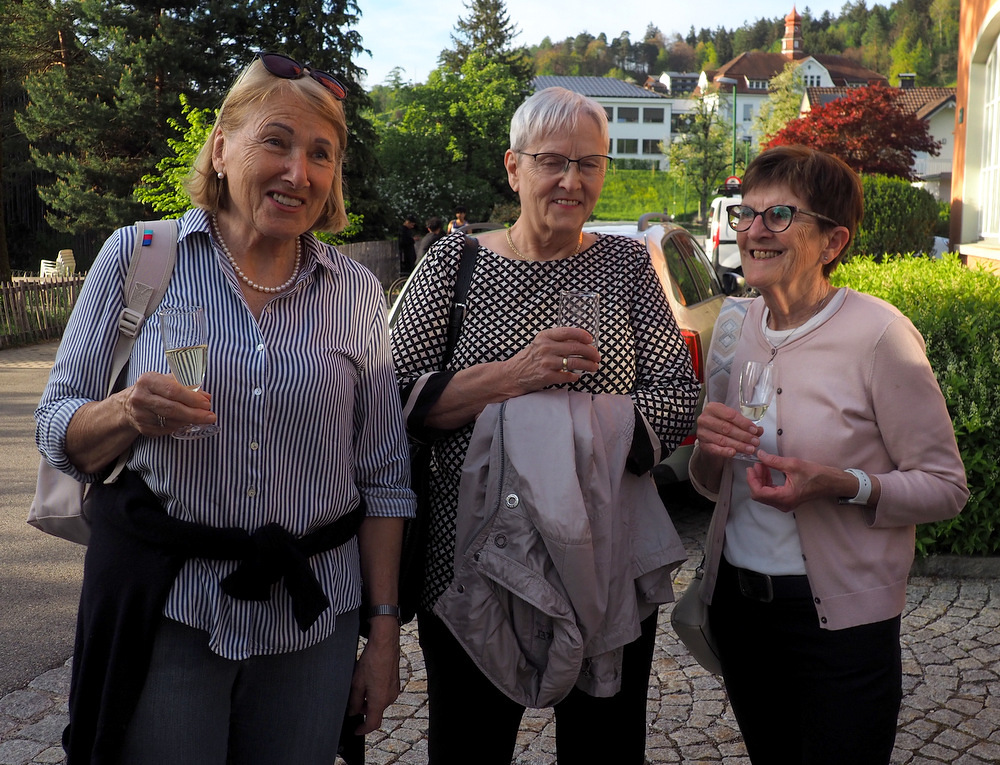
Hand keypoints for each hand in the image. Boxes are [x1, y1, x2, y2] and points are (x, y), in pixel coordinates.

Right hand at [120, 371, 215, 435]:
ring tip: (203, 419)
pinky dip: (180, 426)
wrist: (128, 404)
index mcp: (148, 381)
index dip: (192, 398)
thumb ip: (187, 386)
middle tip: (210, 416)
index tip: (207, 403)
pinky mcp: (143, 428)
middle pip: (173, 408)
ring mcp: (140, 414)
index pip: (173, 390)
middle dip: (195, 414)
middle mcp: (141, 397)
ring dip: (190, 421)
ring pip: (171, 421)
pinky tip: (187, 423)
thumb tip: (206, 396)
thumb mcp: (167, 380)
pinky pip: (166, 429)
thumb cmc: (153, 389)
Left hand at [347, 619, 400, 734]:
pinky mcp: (395, 682)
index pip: (373, 724)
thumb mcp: (357, 683)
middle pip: (376, 712)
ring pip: (380, 702)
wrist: (385, 644)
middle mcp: (390, 697)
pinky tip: (368, 681)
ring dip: (369, 700)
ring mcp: (394, 690)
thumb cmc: (372, 660)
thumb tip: (353, 711)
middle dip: (364, 710)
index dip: (363, 730)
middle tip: (353, 701)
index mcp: (380, 700)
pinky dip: (376, 693)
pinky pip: (385, 694)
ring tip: (360, 687)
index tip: (356, 730)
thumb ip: (354, 701)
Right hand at [504, 327, 599, 393]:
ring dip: (588, 366)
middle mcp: (546, 348)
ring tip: (594, 367)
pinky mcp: (547, 376)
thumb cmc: (528, 358)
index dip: (583, 335)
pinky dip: (575, 376)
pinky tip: (577, 376)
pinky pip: (567, 376)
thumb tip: (579, 341)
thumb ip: (556, 340)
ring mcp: (547, 362)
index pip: (568, 332)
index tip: (591, 340)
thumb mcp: (539, 343)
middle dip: (591, 353)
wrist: (512, 374)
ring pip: (575, 362)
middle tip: (597, 357)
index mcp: (545, 336)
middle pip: (576, 348)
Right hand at [695, 401, 759, 459]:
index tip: (755, 430)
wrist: (709, 436)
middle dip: (743, 436)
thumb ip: (746, 425)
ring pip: (722, 439)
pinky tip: (734, 453)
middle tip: (755, 441)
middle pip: (726, 428)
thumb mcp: (733, 421)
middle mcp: (705, 419)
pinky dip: (725, 451)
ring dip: (738, 445)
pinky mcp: (702, 444)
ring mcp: (702, 432)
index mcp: (713, 408)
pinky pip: (714, 449)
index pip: (730, 415)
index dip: (744, 423)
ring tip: (750, 449)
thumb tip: (759, 430)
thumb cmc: (722, 425)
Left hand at [745, 450, 843, 512]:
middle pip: (759, 495)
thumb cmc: (816, 475)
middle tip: (757, 464)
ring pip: (764, 494)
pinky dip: (767, 482)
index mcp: (784, 497)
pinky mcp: (786, 500)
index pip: (759, 493)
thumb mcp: (793, 464)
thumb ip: (773, 461)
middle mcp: (783, 504)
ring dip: (760, 480)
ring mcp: (785, 503)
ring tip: (762, 465)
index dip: (752, 480)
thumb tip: (760, 455)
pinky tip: (768, 471)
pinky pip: (771, 493)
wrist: (830, 482)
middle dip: (755, 479)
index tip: (751, 468)